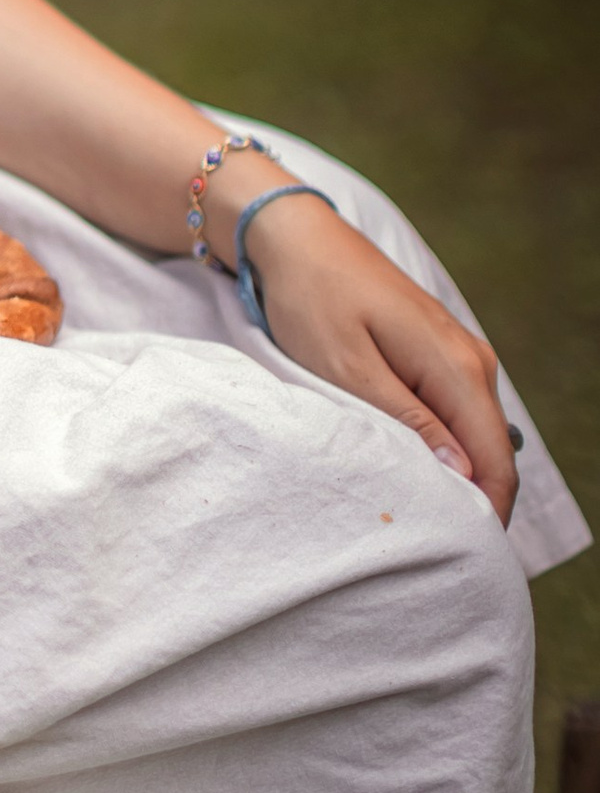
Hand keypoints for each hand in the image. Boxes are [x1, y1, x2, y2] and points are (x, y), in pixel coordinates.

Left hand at [243, 192, 517, 523]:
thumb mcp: (348, 369)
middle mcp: (472, 362)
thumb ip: (407, 423)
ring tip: (412, 516)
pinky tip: (407, 470)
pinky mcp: (436, 355)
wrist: (296, 236)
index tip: (459, 556)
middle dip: (471, 504)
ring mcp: (457, 357)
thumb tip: (461, 476)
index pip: (496, 462)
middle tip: (428, 547)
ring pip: (473, 437)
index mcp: (458, 368)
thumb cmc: (313, 298)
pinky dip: (438, 448)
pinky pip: (453, 415)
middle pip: (492, 454)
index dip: (487, 515)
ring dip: (452, 477)